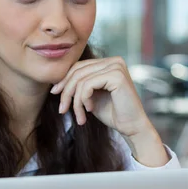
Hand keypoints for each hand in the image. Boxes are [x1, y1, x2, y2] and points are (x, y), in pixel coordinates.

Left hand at [50, 57, 168, 166]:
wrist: (131, 127)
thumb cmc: (113, 113)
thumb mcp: (91, 96)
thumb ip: (79, 85)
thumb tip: (56, 82)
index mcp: (109, 63)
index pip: (79, 66)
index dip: (65, 80)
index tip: (55, 94)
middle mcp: (114, 61)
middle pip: (78, 71)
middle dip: (66, 91)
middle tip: (62, 109)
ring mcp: (116, 66)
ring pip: (81, 79)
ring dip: (75, 100)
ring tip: (79, 116)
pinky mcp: (116, 75)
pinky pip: (87, 85)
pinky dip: (83, 99)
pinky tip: (89, 110)